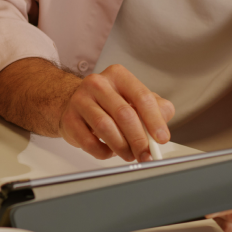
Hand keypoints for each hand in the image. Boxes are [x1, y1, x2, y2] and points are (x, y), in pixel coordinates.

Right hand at [59, 63, 174, 161]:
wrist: (75, 103)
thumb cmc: (109, 103)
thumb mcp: (135, 99)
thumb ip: (156, 108)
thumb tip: (163, 124)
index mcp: (118, 76)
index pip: (142, 97)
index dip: (154, 120)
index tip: (161, 138)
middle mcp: (97, 83)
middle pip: (124, 114)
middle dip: (139, 139)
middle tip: (146, 155)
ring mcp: (80, 99)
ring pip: (105, 127)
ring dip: (122, 147)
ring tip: (129, 155)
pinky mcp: (68, 118)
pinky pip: (89, 141)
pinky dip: (103, 152)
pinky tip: (108, 151)